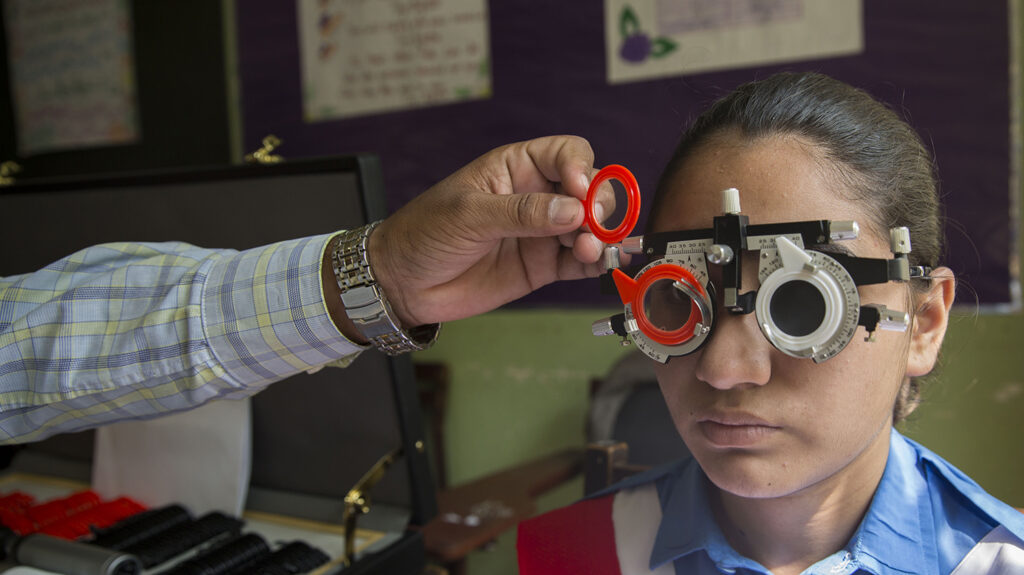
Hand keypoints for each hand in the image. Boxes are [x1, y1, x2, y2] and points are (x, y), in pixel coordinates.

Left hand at [368, 135, 614, 326]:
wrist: (402, 283)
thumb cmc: (423, 234)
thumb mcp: (468, 215)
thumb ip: (521, 212)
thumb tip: (572, 209)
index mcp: (516, 168)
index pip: (566, 154)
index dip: (581, 168)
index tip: (581, 191)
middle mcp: (536, 196)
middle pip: (589, 188)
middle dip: (599, 204)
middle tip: (590, 226)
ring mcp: (542, 233)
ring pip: (590, 226)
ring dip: (600, 236)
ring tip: (587, 251)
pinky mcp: (543, 266)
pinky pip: (580, 262)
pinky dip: (596, 263)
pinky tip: (598, 265)